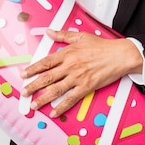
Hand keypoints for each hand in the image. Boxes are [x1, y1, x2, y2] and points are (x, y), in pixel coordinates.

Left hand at [20, 29, 142, 116]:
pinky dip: (62, 107)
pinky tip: (54, 112)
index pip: (46, 62)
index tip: (24, 74)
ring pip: (56, 90)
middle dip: (33, 86)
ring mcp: (78, 77)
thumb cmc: (102, 46)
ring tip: (34, 104)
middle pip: (47, 77)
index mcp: (68, 53)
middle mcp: (70, 66)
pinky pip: (71, 99)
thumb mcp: (81, 36)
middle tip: (24, 92)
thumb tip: (49, 32)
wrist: (120, 55)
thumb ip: (63, 35)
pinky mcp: (86, 87)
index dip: (33, 69)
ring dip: (43, 98)